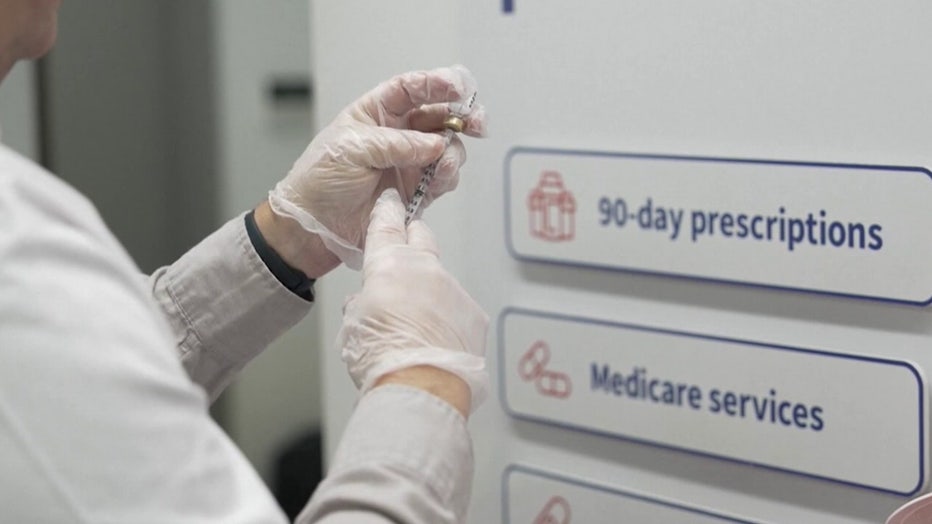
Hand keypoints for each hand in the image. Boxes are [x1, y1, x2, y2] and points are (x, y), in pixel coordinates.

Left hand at [268, 65, 485, 269]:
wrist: (314, 227)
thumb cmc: (319, 181)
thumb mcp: (350, 150)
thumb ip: (395, 144)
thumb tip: (434, 143)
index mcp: (376, 113)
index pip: (412, 89)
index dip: (436, 84)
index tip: (458, 87)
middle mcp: (397, 135)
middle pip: (440, 116)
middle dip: (462, 117)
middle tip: (477, 122)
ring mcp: (409, 163)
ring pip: (448, 149)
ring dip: (453, 153)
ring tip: (442, 163)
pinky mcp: (416, 191)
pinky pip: (443, 179)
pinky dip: (447, 177)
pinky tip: (439, 179)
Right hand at [337, 188, 488, 411]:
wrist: (421, 385)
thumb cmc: (381, 356)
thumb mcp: (352, 326)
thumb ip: (362, 304)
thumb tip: (367, 304)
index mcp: (390, 264)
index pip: (387, 225)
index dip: (387, 212)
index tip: (389, 203)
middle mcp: (426, 269)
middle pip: (422, 239)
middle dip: (413, 241)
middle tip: (404, 253)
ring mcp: (454, 290)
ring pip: (441, 281)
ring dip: (430, 295)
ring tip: (416, 328)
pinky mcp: (474, 314)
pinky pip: (459, 308)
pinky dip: (448, 320)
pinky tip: (437, 342)